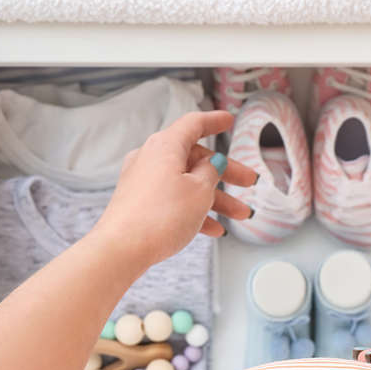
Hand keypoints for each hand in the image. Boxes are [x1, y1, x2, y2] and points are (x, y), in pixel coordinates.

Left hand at [91, 111, 256, 265]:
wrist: (122, 249)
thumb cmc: (160, 216)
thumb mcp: (200, 191)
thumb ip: (211, 172)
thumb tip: (213, 164)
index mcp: (165, 145)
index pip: (194, 124)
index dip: (214, 122)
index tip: (227, 120)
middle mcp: (151, 158)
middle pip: (195, 159)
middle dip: (225, 173)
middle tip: (247, 182)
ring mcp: (143, 181)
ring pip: (187, 183)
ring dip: (215, 198)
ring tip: (238, 214)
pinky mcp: (139, 202)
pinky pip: (173, 200)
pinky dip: (194, 210)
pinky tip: (213, 228)